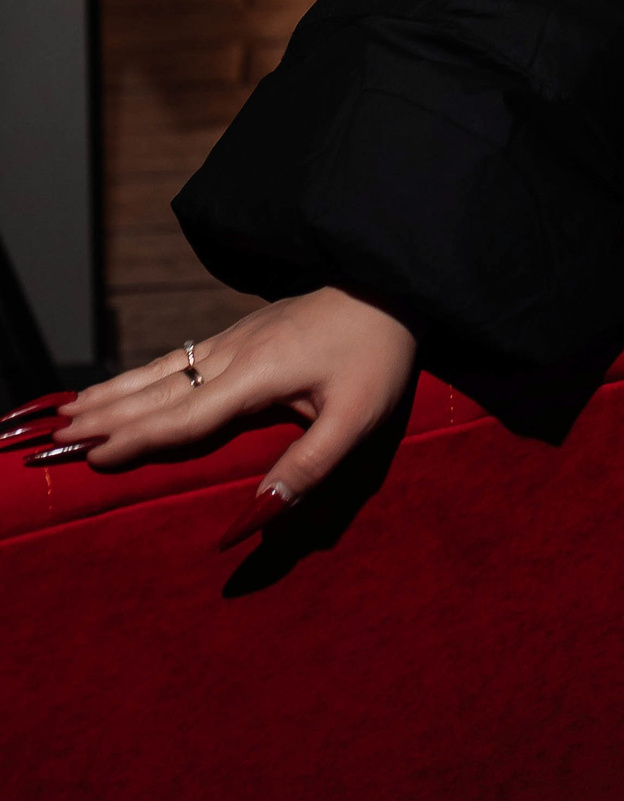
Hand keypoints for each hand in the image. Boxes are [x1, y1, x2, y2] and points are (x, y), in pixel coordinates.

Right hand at [32, 289, 416, 547]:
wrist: (390, 284)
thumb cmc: (378, 355)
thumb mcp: (356, 418)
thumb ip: (307, 468)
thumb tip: (256, 515)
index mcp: (259, 375)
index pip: (186, 416)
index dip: (138, 438)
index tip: (93, 457)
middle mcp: (235, 352)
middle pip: (160, 390)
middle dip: (107, 415)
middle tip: (56, 438)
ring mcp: (235, 337)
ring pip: (162, 369)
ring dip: (114, 392)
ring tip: (69, 412)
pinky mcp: (242, 331)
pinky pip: (178, 356)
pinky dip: (140, 374)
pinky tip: (122, 383)